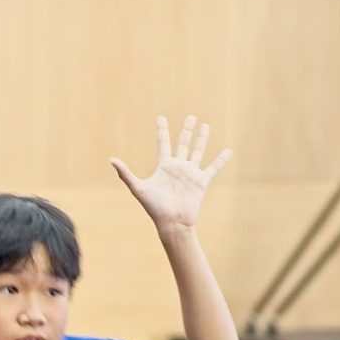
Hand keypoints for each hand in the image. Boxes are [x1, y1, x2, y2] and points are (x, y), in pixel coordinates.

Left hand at [112, 115, 232, 233]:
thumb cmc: (155, 207)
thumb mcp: (139, 188)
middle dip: (187, 130)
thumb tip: (111, 160)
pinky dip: (221, 160)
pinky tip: (228, 151)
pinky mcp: (201, 181)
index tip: (161, 118)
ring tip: (205, 125)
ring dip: (202, 138)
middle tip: (191, 117)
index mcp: (164, 166)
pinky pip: (213, 167)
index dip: (162, 130)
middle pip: (183, 143)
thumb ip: (126, 174)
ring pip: (198, 151)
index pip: (163, 143)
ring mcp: (190, 173)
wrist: (172, 223)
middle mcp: (178, 167)